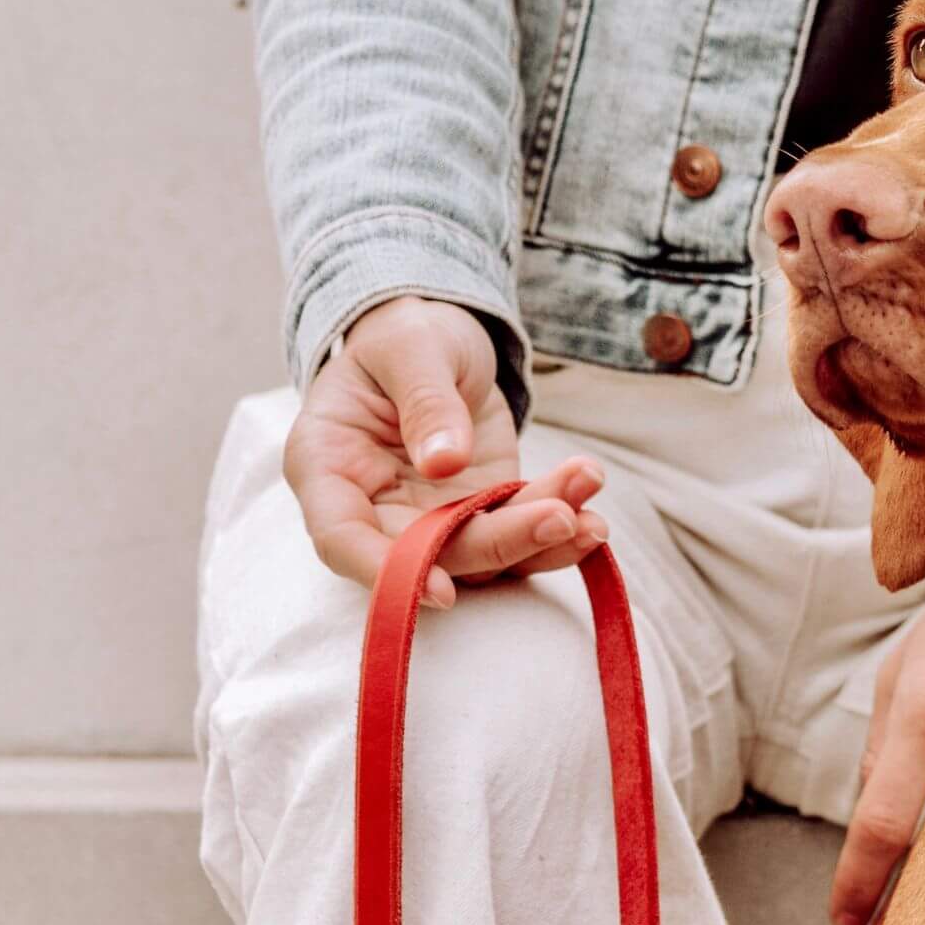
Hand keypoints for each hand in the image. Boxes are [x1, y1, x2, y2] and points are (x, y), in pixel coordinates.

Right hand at [283, 294, 606, 606]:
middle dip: (499, 544)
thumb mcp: (412, 346)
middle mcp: (376, 510)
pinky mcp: (483, 517)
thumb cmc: (405, 336)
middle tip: (560, 517)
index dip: (385, 573)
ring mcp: (431, 521)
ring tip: (591, 518)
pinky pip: (519, 539)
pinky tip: (594, 518)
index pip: (342, 538)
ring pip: (484, 556)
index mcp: (329, 467)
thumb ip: (425, 399)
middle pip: (428, 554)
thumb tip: (445, 462)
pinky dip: (559, 535)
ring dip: (540, 542)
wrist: (440, 342)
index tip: (440, 589)